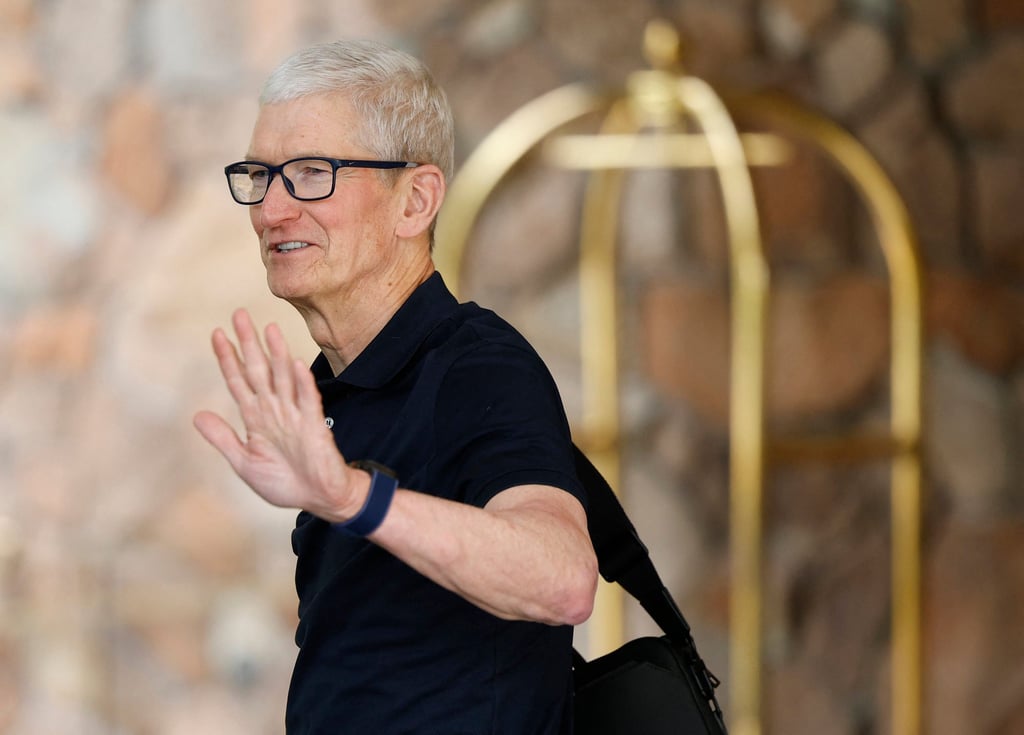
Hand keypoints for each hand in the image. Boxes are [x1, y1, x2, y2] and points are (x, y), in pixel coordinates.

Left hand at [193, 309, 360, 521]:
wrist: (320, 499)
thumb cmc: (285, 483)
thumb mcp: (245, 463)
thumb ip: (223, 438)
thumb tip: (196, 414)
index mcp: (256, 418)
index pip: (238, 381)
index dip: (228, 358)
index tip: (217, 334)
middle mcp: (274, 410)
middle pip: (259, 370)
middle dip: (249, 343)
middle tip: (239, 314)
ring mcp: (295, 415)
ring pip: (283, 378)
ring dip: (276, 354)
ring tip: (269, 329)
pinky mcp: (315, 426)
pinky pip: (308, 400)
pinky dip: (302, 383)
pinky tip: (295, 364)